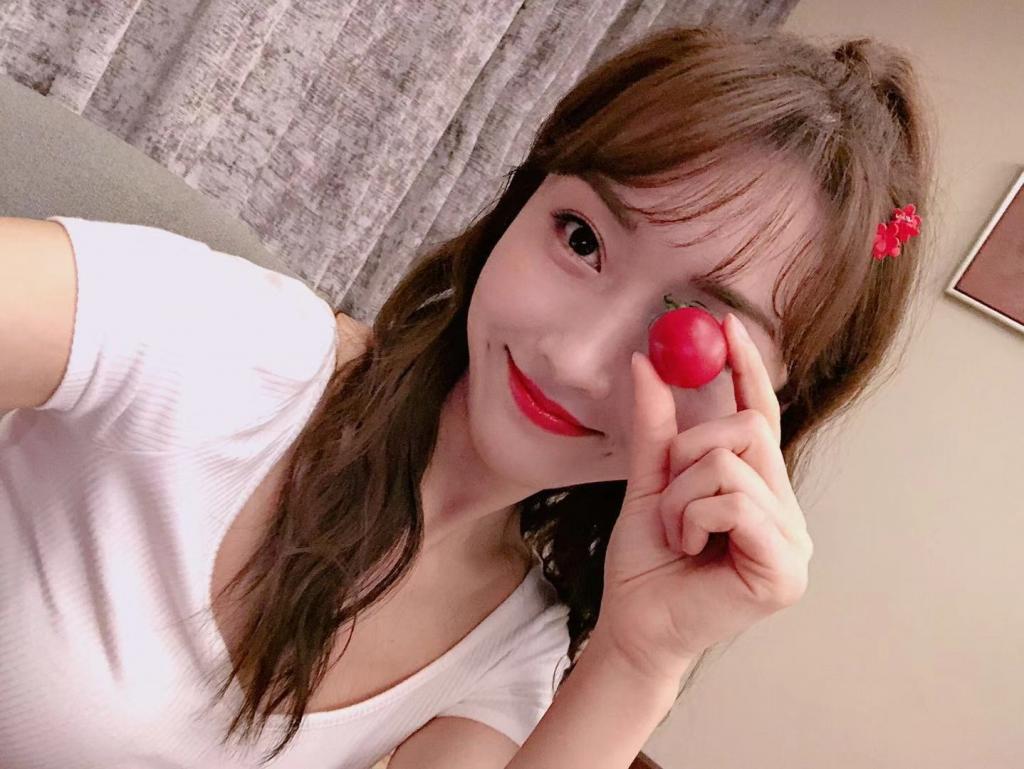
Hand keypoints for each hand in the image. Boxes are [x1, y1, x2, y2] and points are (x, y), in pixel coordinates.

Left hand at [593, 313, 813, 682]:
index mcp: (761, 491)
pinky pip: (733, 501)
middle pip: (747, 431)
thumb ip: (656, 428)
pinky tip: (691, 549)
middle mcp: (786, 512)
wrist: (634, 626)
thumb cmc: (646, 564)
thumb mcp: (648, 484)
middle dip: (687, 457)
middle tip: (669, 503)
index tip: (727, 322)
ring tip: (678, 535)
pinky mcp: (786, 569)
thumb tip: (646, 362)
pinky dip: (693, 517)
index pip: (762, 417)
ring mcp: (793, 542)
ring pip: (730, 464)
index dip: (747, 369)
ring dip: (681, 497)